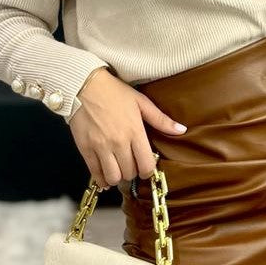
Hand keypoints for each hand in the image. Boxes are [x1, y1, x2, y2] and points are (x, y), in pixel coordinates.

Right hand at [68, 68, 187, 189]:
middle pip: (130, 173)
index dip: (148, 171)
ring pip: (113, 177)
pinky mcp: (85, 149)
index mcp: (135, 132)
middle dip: (133, 172)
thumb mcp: (141, 102)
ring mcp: (101, 147)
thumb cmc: (113, 92)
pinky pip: (95, 173)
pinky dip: (101, 179)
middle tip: (131, 165)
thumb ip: (161, 120)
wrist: (84, 86)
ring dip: (118, 177)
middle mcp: (118, 142)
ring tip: (118, 169)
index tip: (146, 167)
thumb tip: (181, 130)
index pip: (146, 165)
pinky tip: (104, 176)